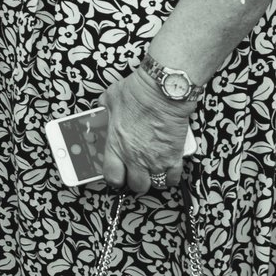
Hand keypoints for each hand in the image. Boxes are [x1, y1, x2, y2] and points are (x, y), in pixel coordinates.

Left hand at [98, 69, 194, 194]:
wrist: (162, 90)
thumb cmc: (136, 92)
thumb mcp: (110, 100)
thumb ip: (104, 111)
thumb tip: (101, 110)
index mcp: (116, 145)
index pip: (112, 177)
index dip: (115, 178)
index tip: (117, 173)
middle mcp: (135, 157)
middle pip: (135, 185)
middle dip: (135, 180)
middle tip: (136, 171)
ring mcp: (155, 159)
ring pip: (155, 184)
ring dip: (153, 178)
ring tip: (152, 169)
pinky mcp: (174, 156)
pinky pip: (173, 178)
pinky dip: (170, 176)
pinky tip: (167, 167)